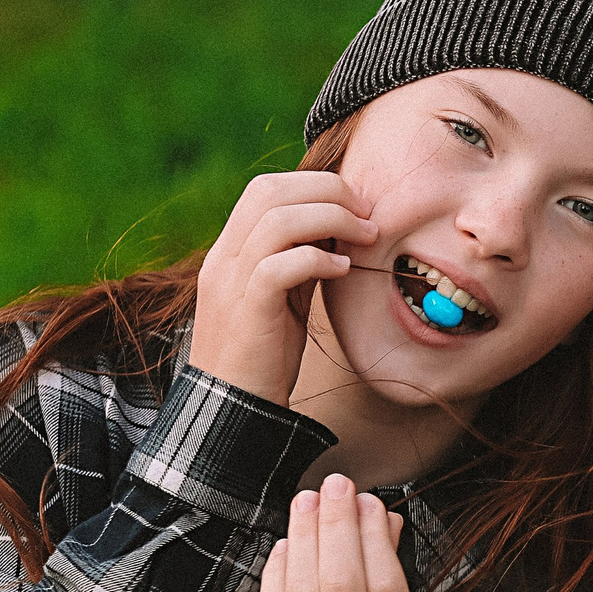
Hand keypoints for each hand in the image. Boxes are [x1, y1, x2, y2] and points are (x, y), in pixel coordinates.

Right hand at [191, 171, 378, 404]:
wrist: (235, 406)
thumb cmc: (265, 352)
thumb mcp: (284, 296)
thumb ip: (301, 261)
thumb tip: (339, 230)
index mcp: (230, 250)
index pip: (265, 189)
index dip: (314, 185)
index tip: (357, 204)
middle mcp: (224, 257)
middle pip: (270, 192)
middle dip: (328, 192)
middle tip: (368, 214)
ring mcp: (230, 281)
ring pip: (277, 220)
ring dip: (332, 219)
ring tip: (366, 237)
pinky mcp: (246, 308)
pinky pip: (280, 265)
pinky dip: (317, 259)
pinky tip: (343, 269)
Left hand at [255, 474, 431, 591]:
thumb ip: (394, 591)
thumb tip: (386, 520)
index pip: (387, 588)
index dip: (374, 537)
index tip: (368, 501)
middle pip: (344, 585)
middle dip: (336, 526)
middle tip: (333, 485)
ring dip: (304, 540)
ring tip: (306, 503)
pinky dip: (277, 575)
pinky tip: (285, 546)